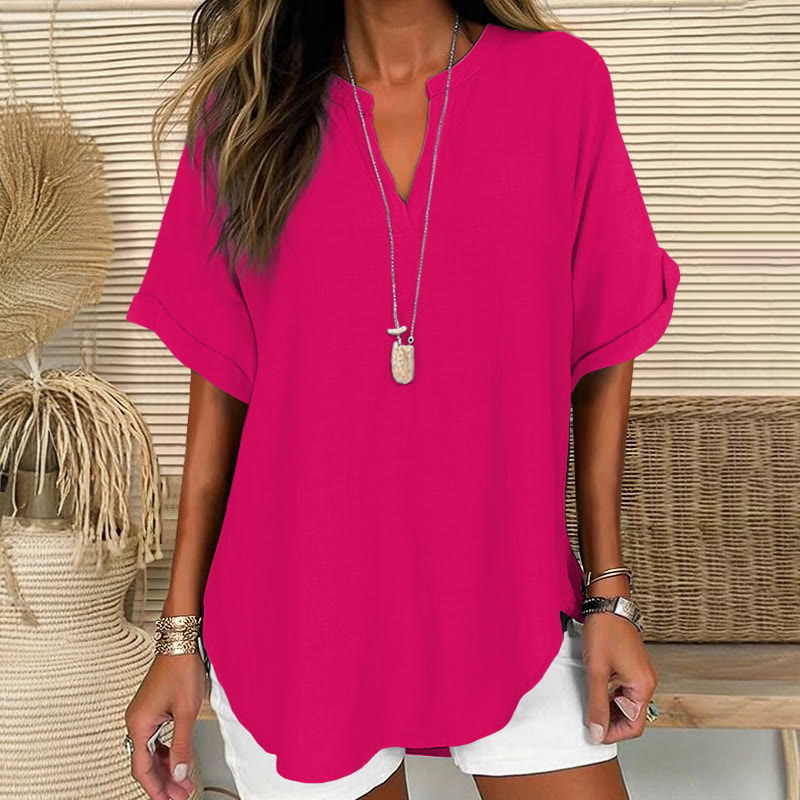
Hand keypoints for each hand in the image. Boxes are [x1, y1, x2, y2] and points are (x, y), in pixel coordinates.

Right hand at [125, 652, 205, 798]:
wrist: (180, 643)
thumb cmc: (181, 670)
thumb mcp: (186, 711)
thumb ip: (182, 745)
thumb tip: (180, 773)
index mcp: (139, 724)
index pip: (142, 768)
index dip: (156, 788)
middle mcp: (136, 721)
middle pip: (145, 763)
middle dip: (164, 782)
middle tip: (181, 795)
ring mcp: (143, 716)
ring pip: (151, 752)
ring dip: (166, 768)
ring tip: (183, 782)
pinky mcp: (151, 710)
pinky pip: (155, 740)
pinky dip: (166, 753)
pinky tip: (177, 760)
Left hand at [581, 610, 657, 744]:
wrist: (608, 603)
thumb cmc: (604, 631)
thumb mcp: (596, 671)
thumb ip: (596, 704)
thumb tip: (596, 732)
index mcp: (643, 686)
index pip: (634, 726)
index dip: (612, 734)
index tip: (593, 732)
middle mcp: (647, 682)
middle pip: (632, 717)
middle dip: (610, 722)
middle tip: (588, 720)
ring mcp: (641, 674)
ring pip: (627, 704)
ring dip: (609, 709)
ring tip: (589, 705)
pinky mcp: (634, 667)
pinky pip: (625, 691)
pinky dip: (611, 697)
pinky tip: (595, 692)